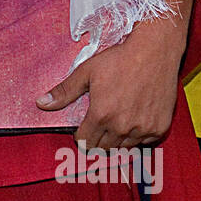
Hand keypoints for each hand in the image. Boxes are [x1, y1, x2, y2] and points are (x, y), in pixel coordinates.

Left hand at [36, 14, 186, 148]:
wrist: (154, 51)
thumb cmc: (120, 59)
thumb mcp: (86, 72)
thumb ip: (64, 92)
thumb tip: (41, 103)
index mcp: (101, 115)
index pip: (84, 142)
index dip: (80, 135)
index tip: (84, 126)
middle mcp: (122, 127)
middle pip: (103, 149)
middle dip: (97, 140)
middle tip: (100, 124)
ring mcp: (143, 129)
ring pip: (123, 148)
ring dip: (117, 139)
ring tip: (117, 120)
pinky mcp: (160, 128)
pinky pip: (144, 143)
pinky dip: (138, 136)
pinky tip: (135, 119)